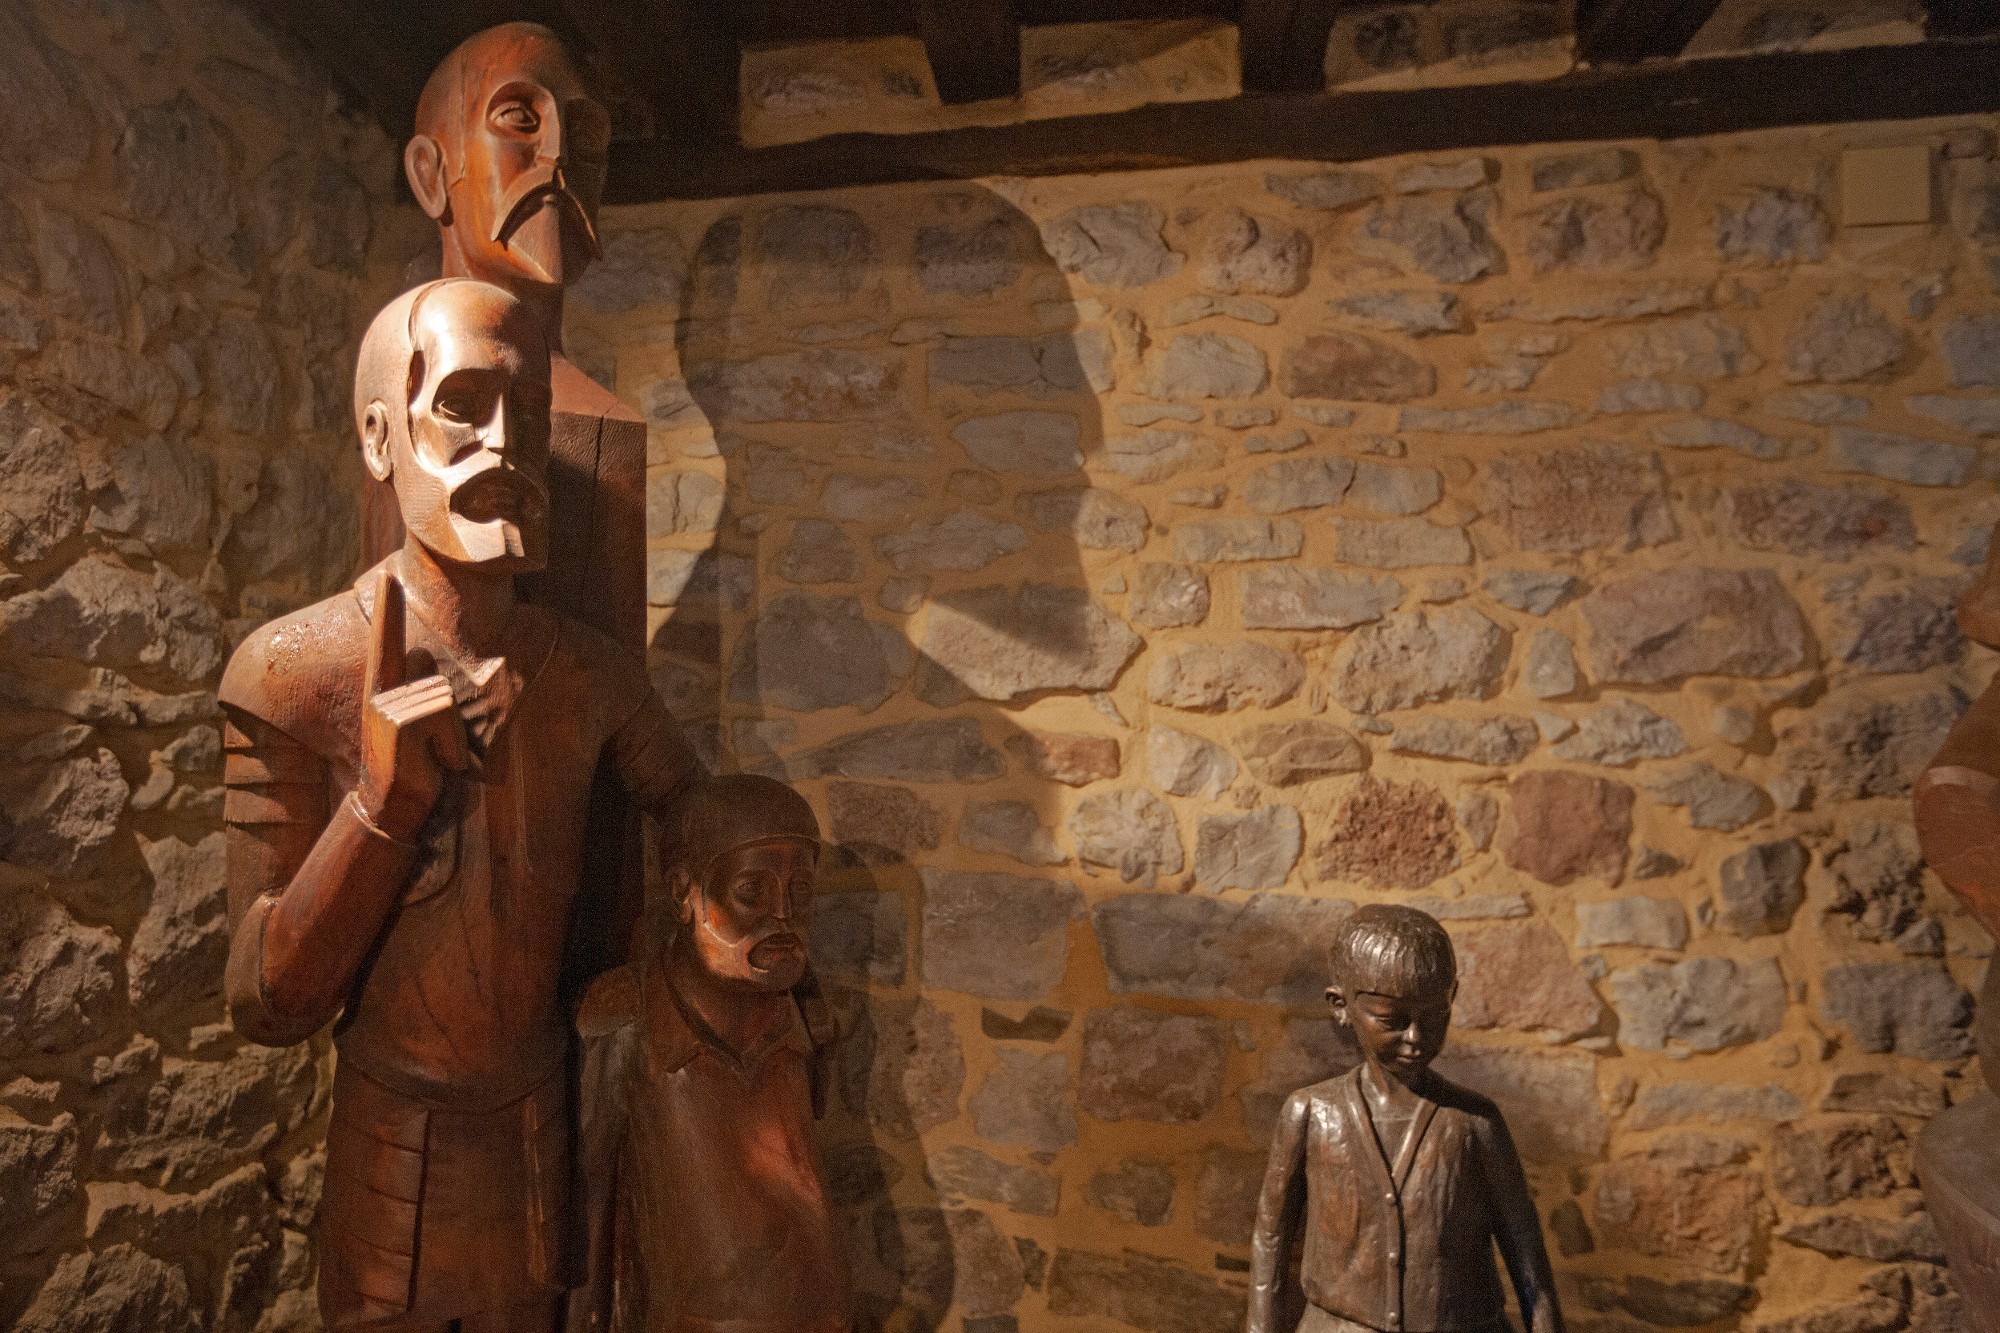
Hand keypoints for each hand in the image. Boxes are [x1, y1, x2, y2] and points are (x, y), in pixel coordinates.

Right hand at [354, 569, 467, 840]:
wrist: (392, 807)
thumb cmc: (416, 768)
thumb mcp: (423, 727)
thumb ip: (424, 692)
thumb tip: (421, 651)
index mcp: (387, 692)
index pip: (386, 645)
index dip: (388, 611)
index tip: (386, 579)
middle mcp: (381, 694)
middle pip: (442, 686)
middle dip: (451, 725)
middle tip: (430, 752)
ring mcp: (385, 708)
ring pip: (445, 702)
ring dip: (449, 739)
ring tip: (428, 758)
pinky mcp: (397, 722)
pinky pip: (443, 718)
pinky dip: (448, 747)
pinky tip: (429, 764)